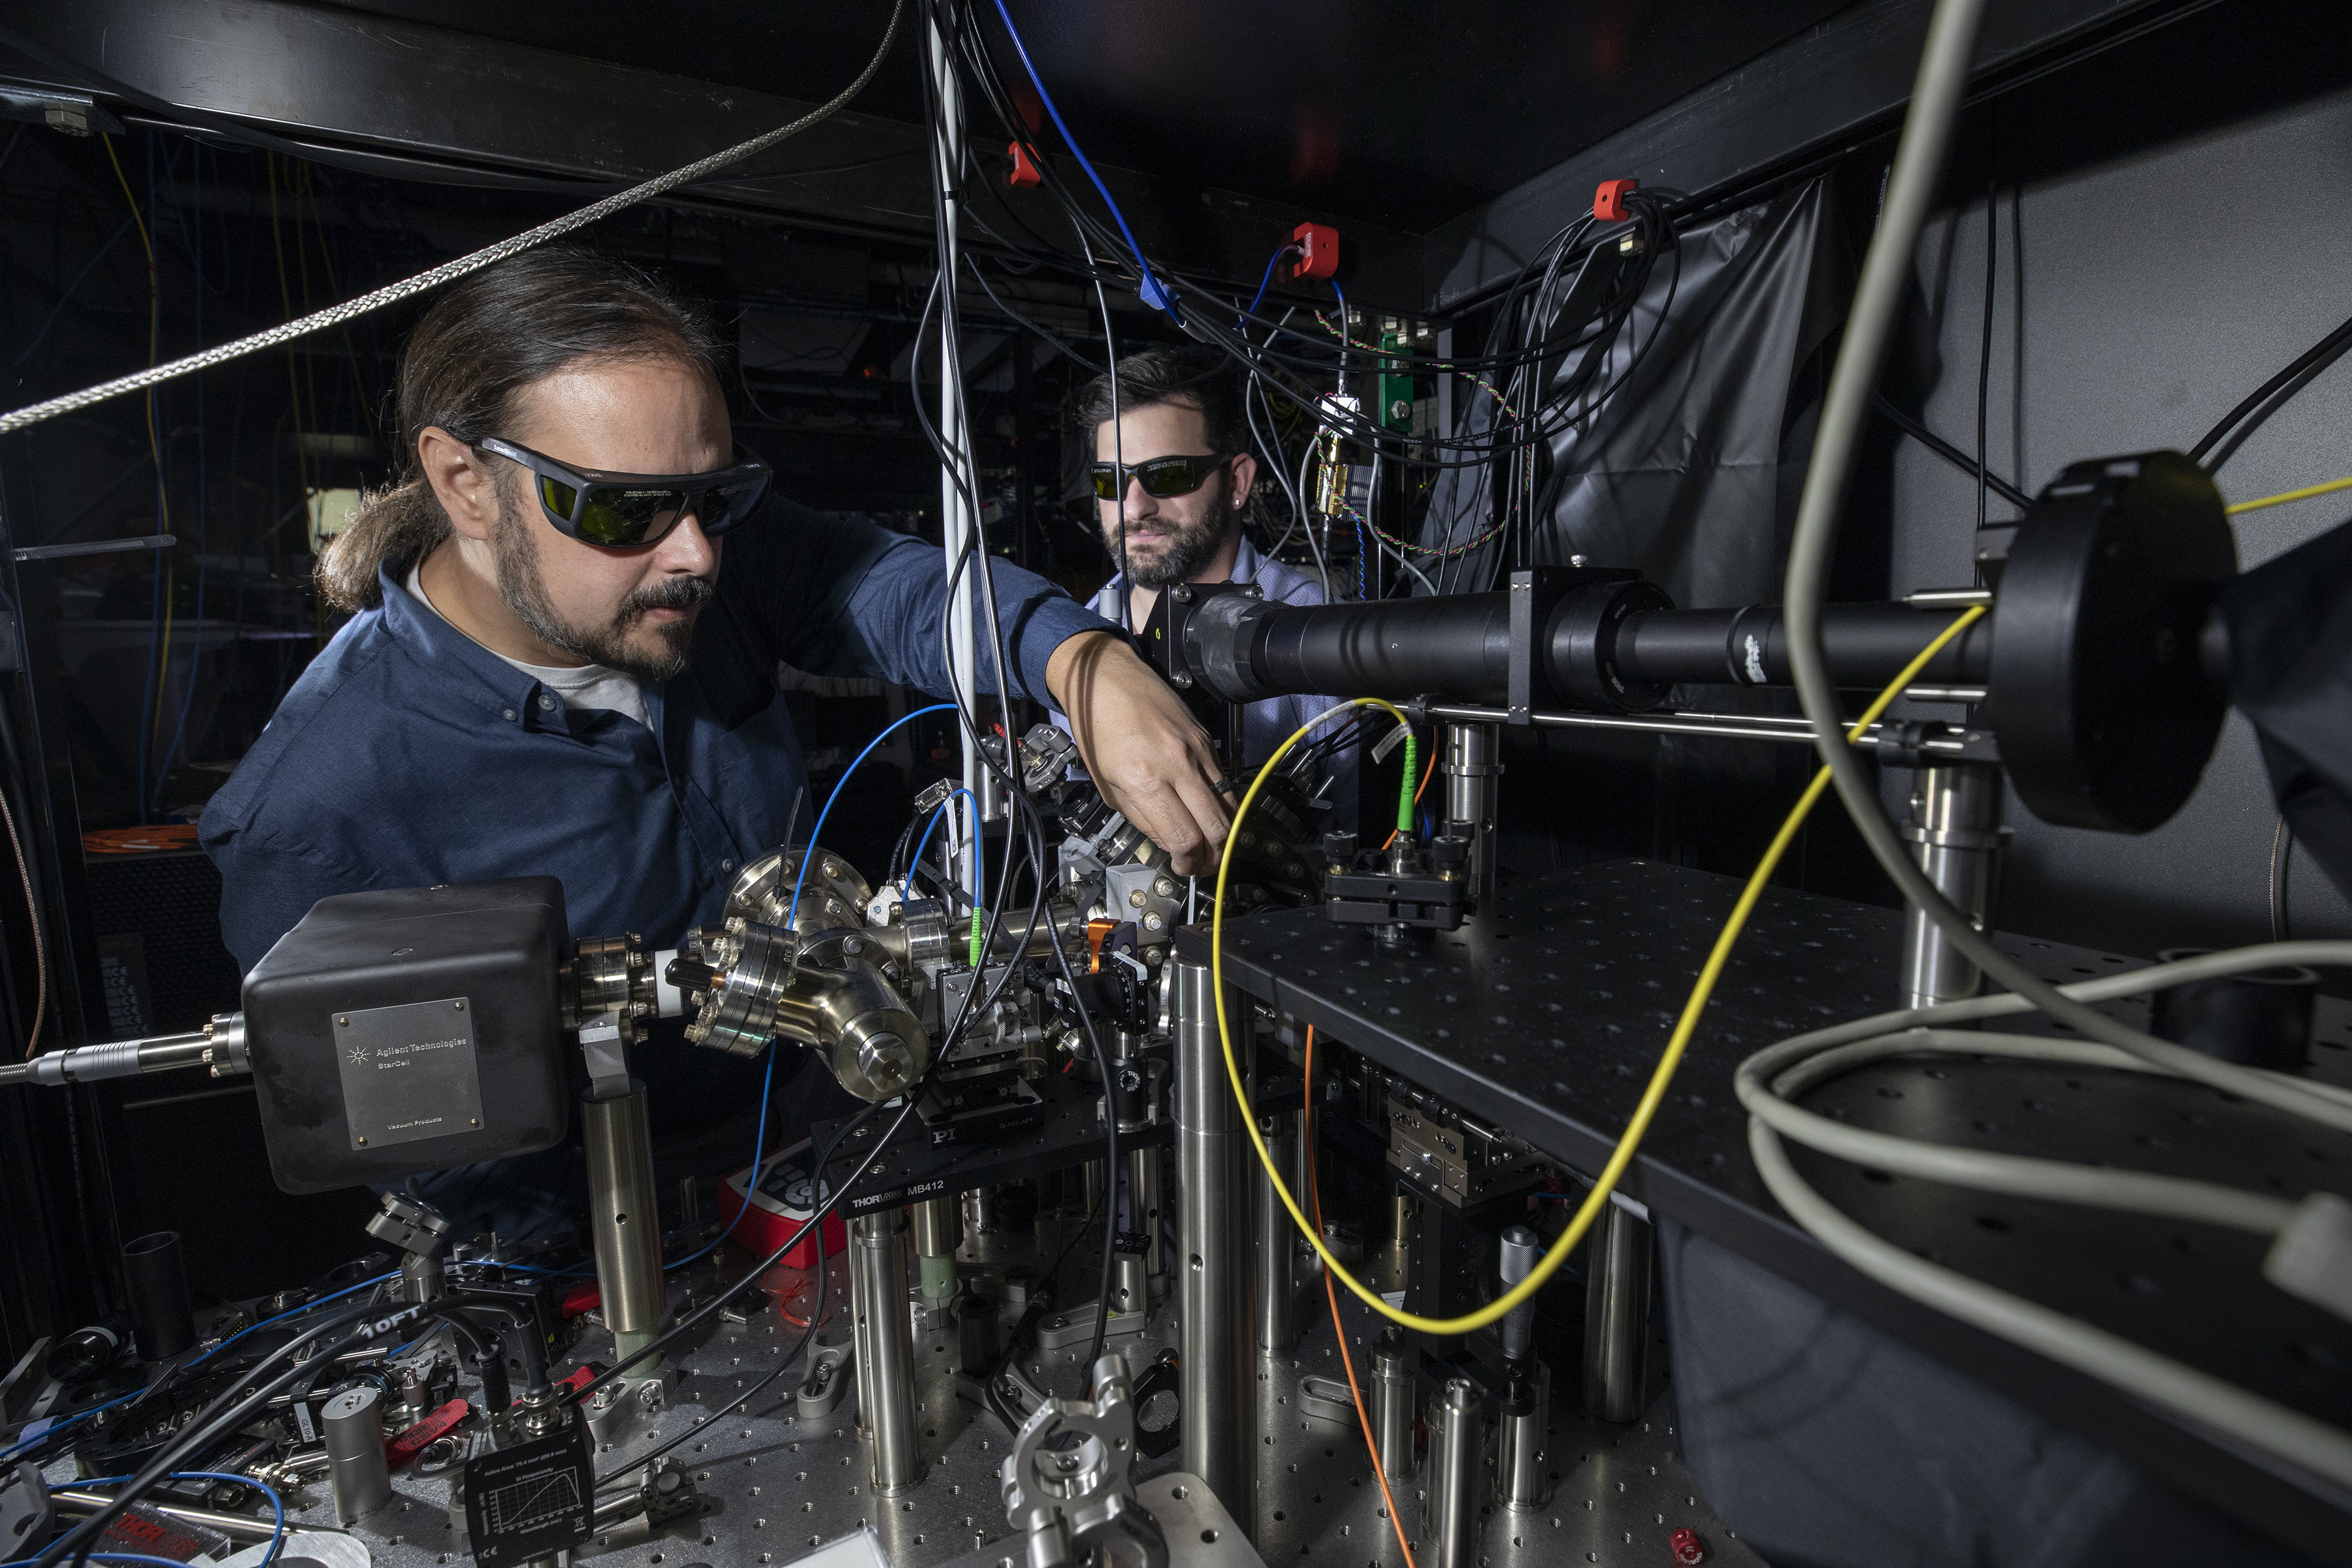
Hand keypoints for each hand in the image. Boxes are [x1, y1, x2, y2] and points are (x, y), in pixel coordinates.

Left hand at [1047, 631, 1229, 875]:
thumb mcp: (1107, 785)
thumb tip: (1170, 843)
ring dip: (1224, 833)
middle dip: (1214, 856)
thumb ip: (1142, 818)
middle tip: (1205, 864)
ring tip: (1212, 844)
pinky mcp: (1206, 738)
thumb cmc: (1098, 729)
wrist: (1106, 678)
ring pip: (1228, 806)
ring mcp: (1196, 750)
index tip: (1185, 869)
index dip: (1189, 863)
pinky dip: (1223, 803)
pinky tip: (1211, 812)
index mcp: (1143, 781)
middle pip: (1216, 828)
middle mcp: (1175, 765)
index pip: (1184, 838)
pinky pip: (1225, 781)